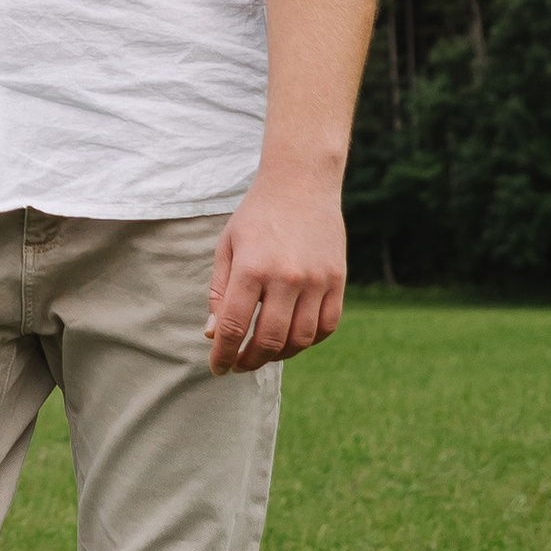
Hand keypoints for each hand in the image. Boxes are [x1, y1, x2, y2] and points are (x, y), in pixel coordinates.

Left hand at [205, 170, 347, 371]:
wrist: (301, 183)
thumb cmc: (256, 216)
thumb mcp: (227, 246)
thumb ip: (218, 291)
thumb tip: (213, 335)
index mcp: (252, 268)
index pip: (233, 326)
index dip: (222, 354)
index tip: (217, 367)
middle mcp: (286, 277)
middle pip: (268, 340)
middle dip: (249, 361)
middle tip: (239, 364)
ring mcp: (316, 280)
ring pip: (300, 340)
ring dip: (279, 355)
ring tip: (264, 353)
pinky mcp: (338, 280)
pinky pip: (326, 326)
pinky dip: (308, 341)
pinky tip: (292, 339)